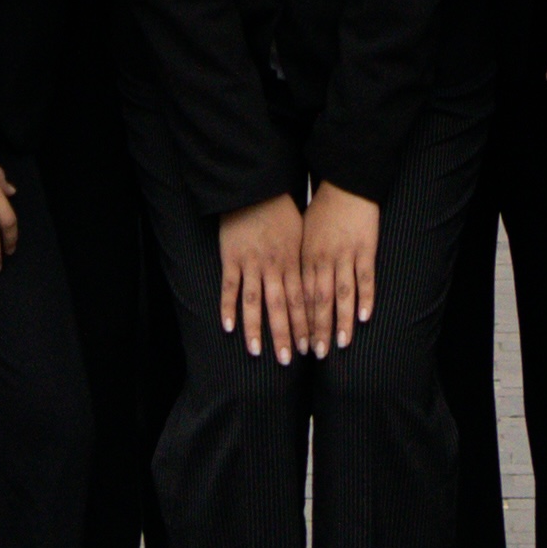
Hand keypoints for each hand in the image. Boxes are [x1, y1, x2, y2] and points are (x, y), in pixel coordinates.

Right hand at [215, 195, 307, 360]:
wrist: (258, 189)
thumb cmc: (283, 212)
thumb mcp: (302, 236)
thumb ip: (305, 263)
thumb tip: (318, 286)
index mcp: (294, 262)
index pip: (302, 300)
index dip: (306, 325)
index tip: (309, 347)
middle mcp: (274, 266)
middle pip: (281, 306)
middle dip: (285, 334)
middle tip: (287, 359)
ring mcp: (251, 263)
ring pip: (255, 301)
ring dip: (256, 328)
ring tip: (257, 352)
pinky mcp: (231, 258)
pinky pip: (229, 287)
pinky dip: (228, 307)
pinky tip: (229, 327)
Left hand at [297, 183, 381, 347]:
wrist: (345, 183)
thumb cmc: (323, 210)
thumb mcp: (303, 235)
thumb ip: (300, 261)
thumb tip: (291, 287)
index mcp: (304, 257)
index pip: (299, 296)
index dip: (298, 322)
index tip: (297, 344)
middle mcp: (321, 259)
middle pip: (317, 300)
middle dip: (316, 329)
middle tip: (316, 354)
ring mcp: (344, 254)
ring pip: (341, 294)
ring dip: (340, 320)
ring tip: (340, 344)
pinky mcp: (365, 248)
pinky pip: (365, 278)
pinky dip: (365, 298)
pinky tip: (364, 317)